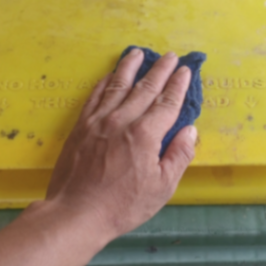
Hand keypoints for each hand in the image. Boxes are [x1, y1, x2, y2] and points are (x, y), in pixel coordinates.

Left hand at [42, 48, 196, 242]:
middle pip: (145, 88)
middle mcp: (122, 121)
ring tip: (137, 52)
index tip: (185, 70)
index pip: (166, 103)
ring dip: (130, 67)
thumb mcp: (161, 188)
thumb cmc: (122, 205)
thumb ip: (178, 156)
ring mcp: (98, 121)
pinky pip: (94, 96)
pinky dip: (104, 83)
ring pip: (117, 86)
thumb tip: (190, 131)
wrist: (76, 213)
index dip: (178, 85)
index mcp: (145, 135)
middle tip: (169, 56)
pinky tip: (109, 75)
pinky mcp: (80, 127)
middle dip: (160, 70)